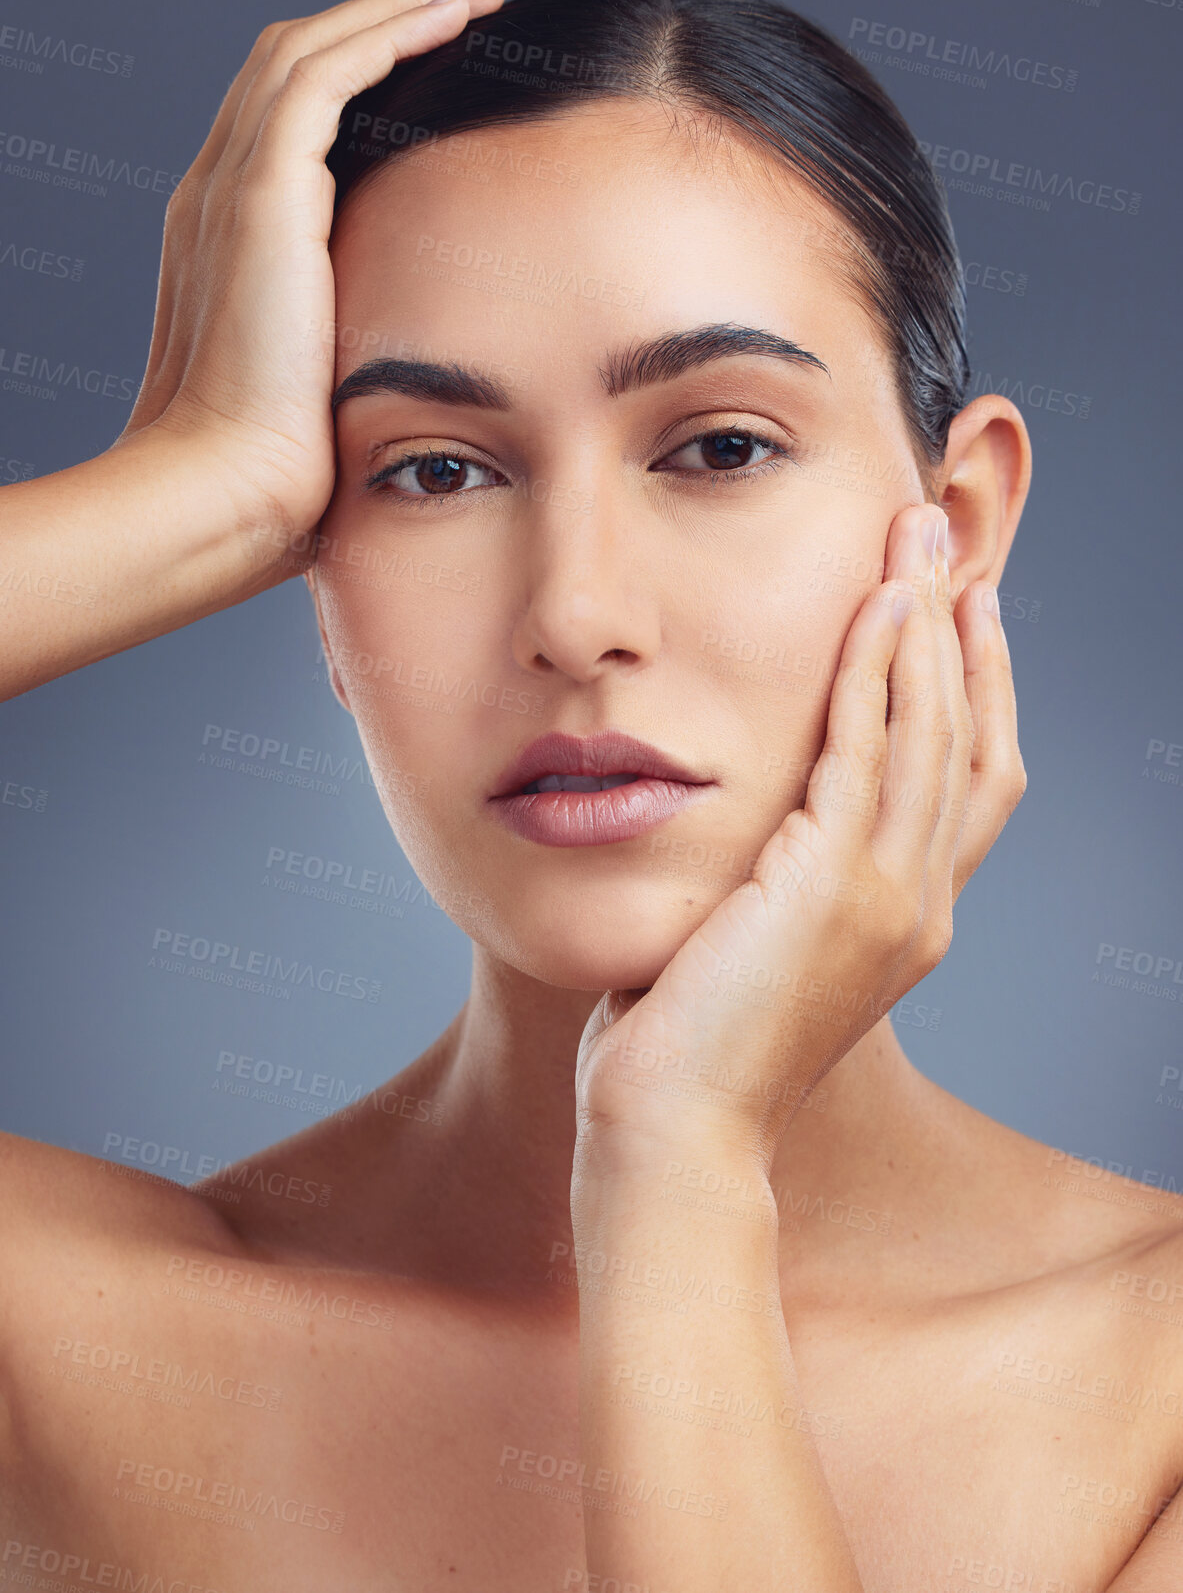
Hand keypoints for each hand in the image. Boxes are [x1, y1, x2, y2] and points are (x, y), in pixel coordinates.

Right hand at [118, 0, 504, 547]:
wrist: (229, 494)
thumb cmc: (280, 473)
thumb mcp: (322, 389)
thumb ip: (350, 347)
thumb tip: (417, 369)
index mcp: (229, 240)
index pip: (288, 125)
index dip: (360, 81)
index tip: (438, 73)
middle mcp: (219, 197)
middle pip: (292, 67)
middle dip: (378, 27)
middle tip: (464, 11)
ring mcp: (233, 188)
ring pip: (309, 49)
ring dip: (395, 12)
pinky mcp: (262, 193)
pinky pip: (327, 72)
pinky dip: (389, 31)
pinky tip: (453, 16)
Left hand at [574, 501, 1026, 1162]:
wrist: (676, 1128)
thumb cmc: (693, 1042)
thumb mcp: (757, 939)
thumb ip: (779, 871)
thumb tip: (754, 812)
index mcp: (907, 917)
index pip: (968, 777)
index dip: (977, 685)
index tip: (959, 609)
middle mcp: (920, 903)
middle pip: (970, 736)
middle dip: (962, 628)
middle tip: (944, 538)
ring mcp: (889, 897)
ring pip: (933, 730)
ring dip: (927, 624)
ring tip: (916, 537)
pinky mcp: (833, 886)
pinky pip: (868, 751)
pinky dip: (877, 673)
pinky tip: (876, 608)